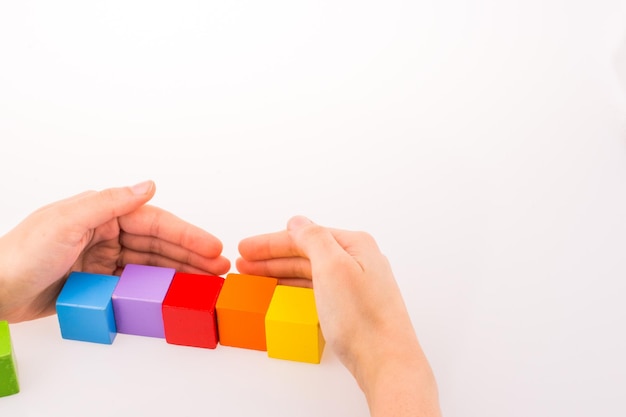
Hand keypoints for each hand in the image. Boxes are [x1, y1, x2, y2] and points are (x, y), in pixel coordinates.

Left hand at [0, 181, 229, 322]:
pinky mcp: (100, 284)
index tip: (212, 246)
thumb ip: (110, 203)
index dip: (187, 234)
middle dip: (192, 255)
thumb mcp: (66, 221)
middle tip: (220, 269)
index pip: (154, 223)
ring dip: (181, 272)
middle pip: (159, 245)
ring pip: (152, 265)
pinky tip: (177, 293)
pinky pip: (137, 285)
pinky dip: (158, 289)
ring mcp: (104, 260)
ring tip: (208, 283)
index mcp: (102, 214)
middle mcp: (107, 234)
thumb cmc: (21, 254)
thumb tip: (148, 185)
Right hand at [237, 216, 440, 416]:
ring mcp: (356, 285)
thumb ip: (313, 239)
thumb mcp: (333, 267)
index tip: (246, 248)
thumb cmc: (362, 317)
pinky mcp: (353, 307)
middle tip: (245, 263)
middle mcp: (358, 261)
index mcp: (355, 246)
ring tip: (257, 277)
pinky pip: (317, 288)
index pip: (304, 236)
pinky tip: (284, 292)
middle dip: (272, 257)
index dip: (271, 242)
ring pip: (310, 272)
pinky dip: (296, 288)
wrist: (385, 361)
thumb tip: (298, 222)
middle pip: (305, 253)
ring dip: (281, 272)